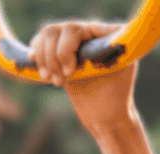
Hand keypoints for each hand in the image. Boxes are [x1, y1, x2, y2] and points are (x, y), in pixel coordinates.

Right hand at [27, 19, 137, 137]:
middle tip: (60, 83)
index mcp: (103, 34)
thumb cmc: (117, 98)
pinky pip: (40, 43)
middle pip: (57, 31)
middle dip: (54, 57)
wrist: (105, 117)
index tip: (70, 73)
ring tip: (52, 81)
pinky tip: (41, 72)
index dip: (67, 49)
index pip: (76, 29)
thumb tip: (106, 34)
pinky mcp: (59, 54)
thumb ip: (115, 49)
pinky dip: (37, 56)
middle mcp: (87, 33)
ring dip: (44, 59)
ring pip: (46, 35)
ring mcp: (72, 42)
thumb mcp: (122, 71)